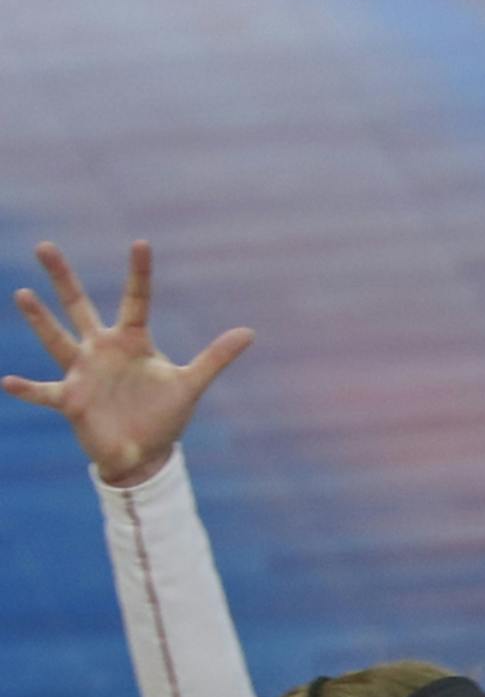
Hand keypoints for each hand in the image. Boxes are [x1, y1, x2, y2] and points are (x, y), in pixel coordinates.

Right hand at [4, 242, 251, 485]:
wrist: (144, 454)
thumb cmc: (164, 416)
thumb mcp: (190, 385)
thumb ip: (216, 357)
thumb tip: (249, 331)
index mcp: (132, 342)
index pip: (136, 300)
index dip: (139, 273)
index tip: (141, 242)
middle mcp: (102, 349)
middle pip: (79, 306)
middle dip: (63, 278)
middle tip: (45, 245)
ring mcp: (83, 372)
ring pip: (57, 340)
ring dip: (41, 320)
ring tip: (23, 295)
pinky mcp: (71, 400)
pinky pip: (45, 392)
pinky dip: (27, 389)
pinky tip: (7, 382)